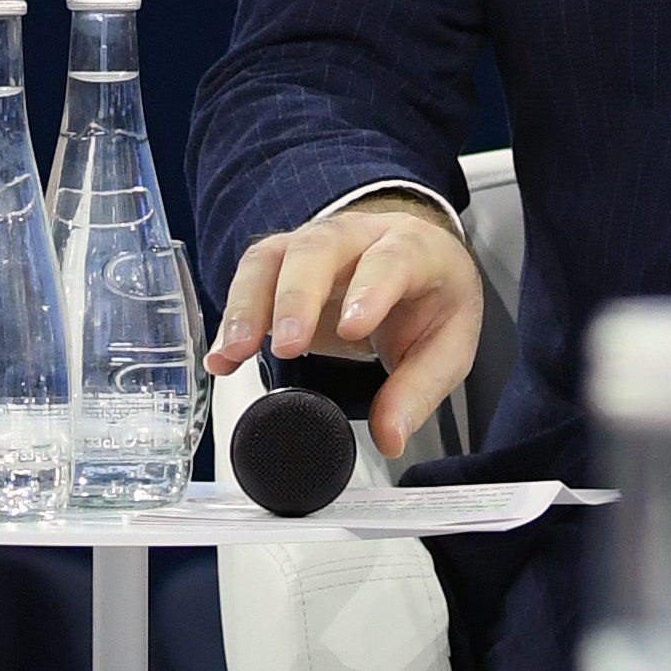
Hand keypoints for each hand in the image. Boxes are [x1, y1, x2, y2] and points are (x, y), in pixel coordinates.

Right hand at [206, 194, 484, 457]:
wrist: (414, 262)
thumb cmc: (430, 299)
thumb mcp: (447, 346)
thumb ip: (418, 390)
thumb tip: (389, 435)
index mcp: (414, 248)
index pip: (391, 259)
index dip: (370, 289)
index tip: (351, 328)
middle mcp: (360, 235)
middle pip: (320, 248)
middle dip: (297, 296)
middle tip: (286, 346)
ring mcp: (316, 242)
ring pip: (274, 256)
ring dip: (251, 302)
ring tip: (236, 350)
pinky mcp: (284, 260)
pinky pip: (251, 276)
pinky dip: (233, 316)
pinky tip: (223, 355)